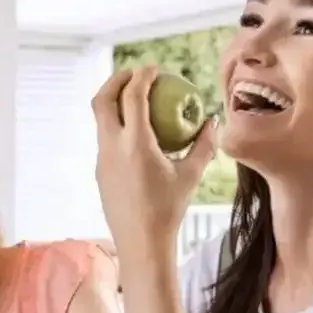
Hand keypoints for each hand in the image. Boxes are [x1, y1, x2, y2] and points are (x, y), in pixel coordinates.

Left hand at [91, 66, 216, 253]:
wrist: (141, 242)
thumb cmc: (169, 210)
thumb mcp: (190, 175)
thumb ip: (203, 145)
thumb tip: (212, 122)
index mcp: (136, 144)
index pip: (132, 96)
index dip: (142, 76)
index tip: (154, 70)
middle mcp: (112, 147)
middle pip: (102, 100)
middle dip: (116, 80)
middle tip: (134, 75)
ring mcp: (102, 159)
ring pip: (100, 120)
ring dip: (114, 103)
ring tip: (133, 100)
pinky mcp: (99, 171)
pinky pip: (104, 139)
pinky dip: (116, 126)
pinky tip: (134, 133)